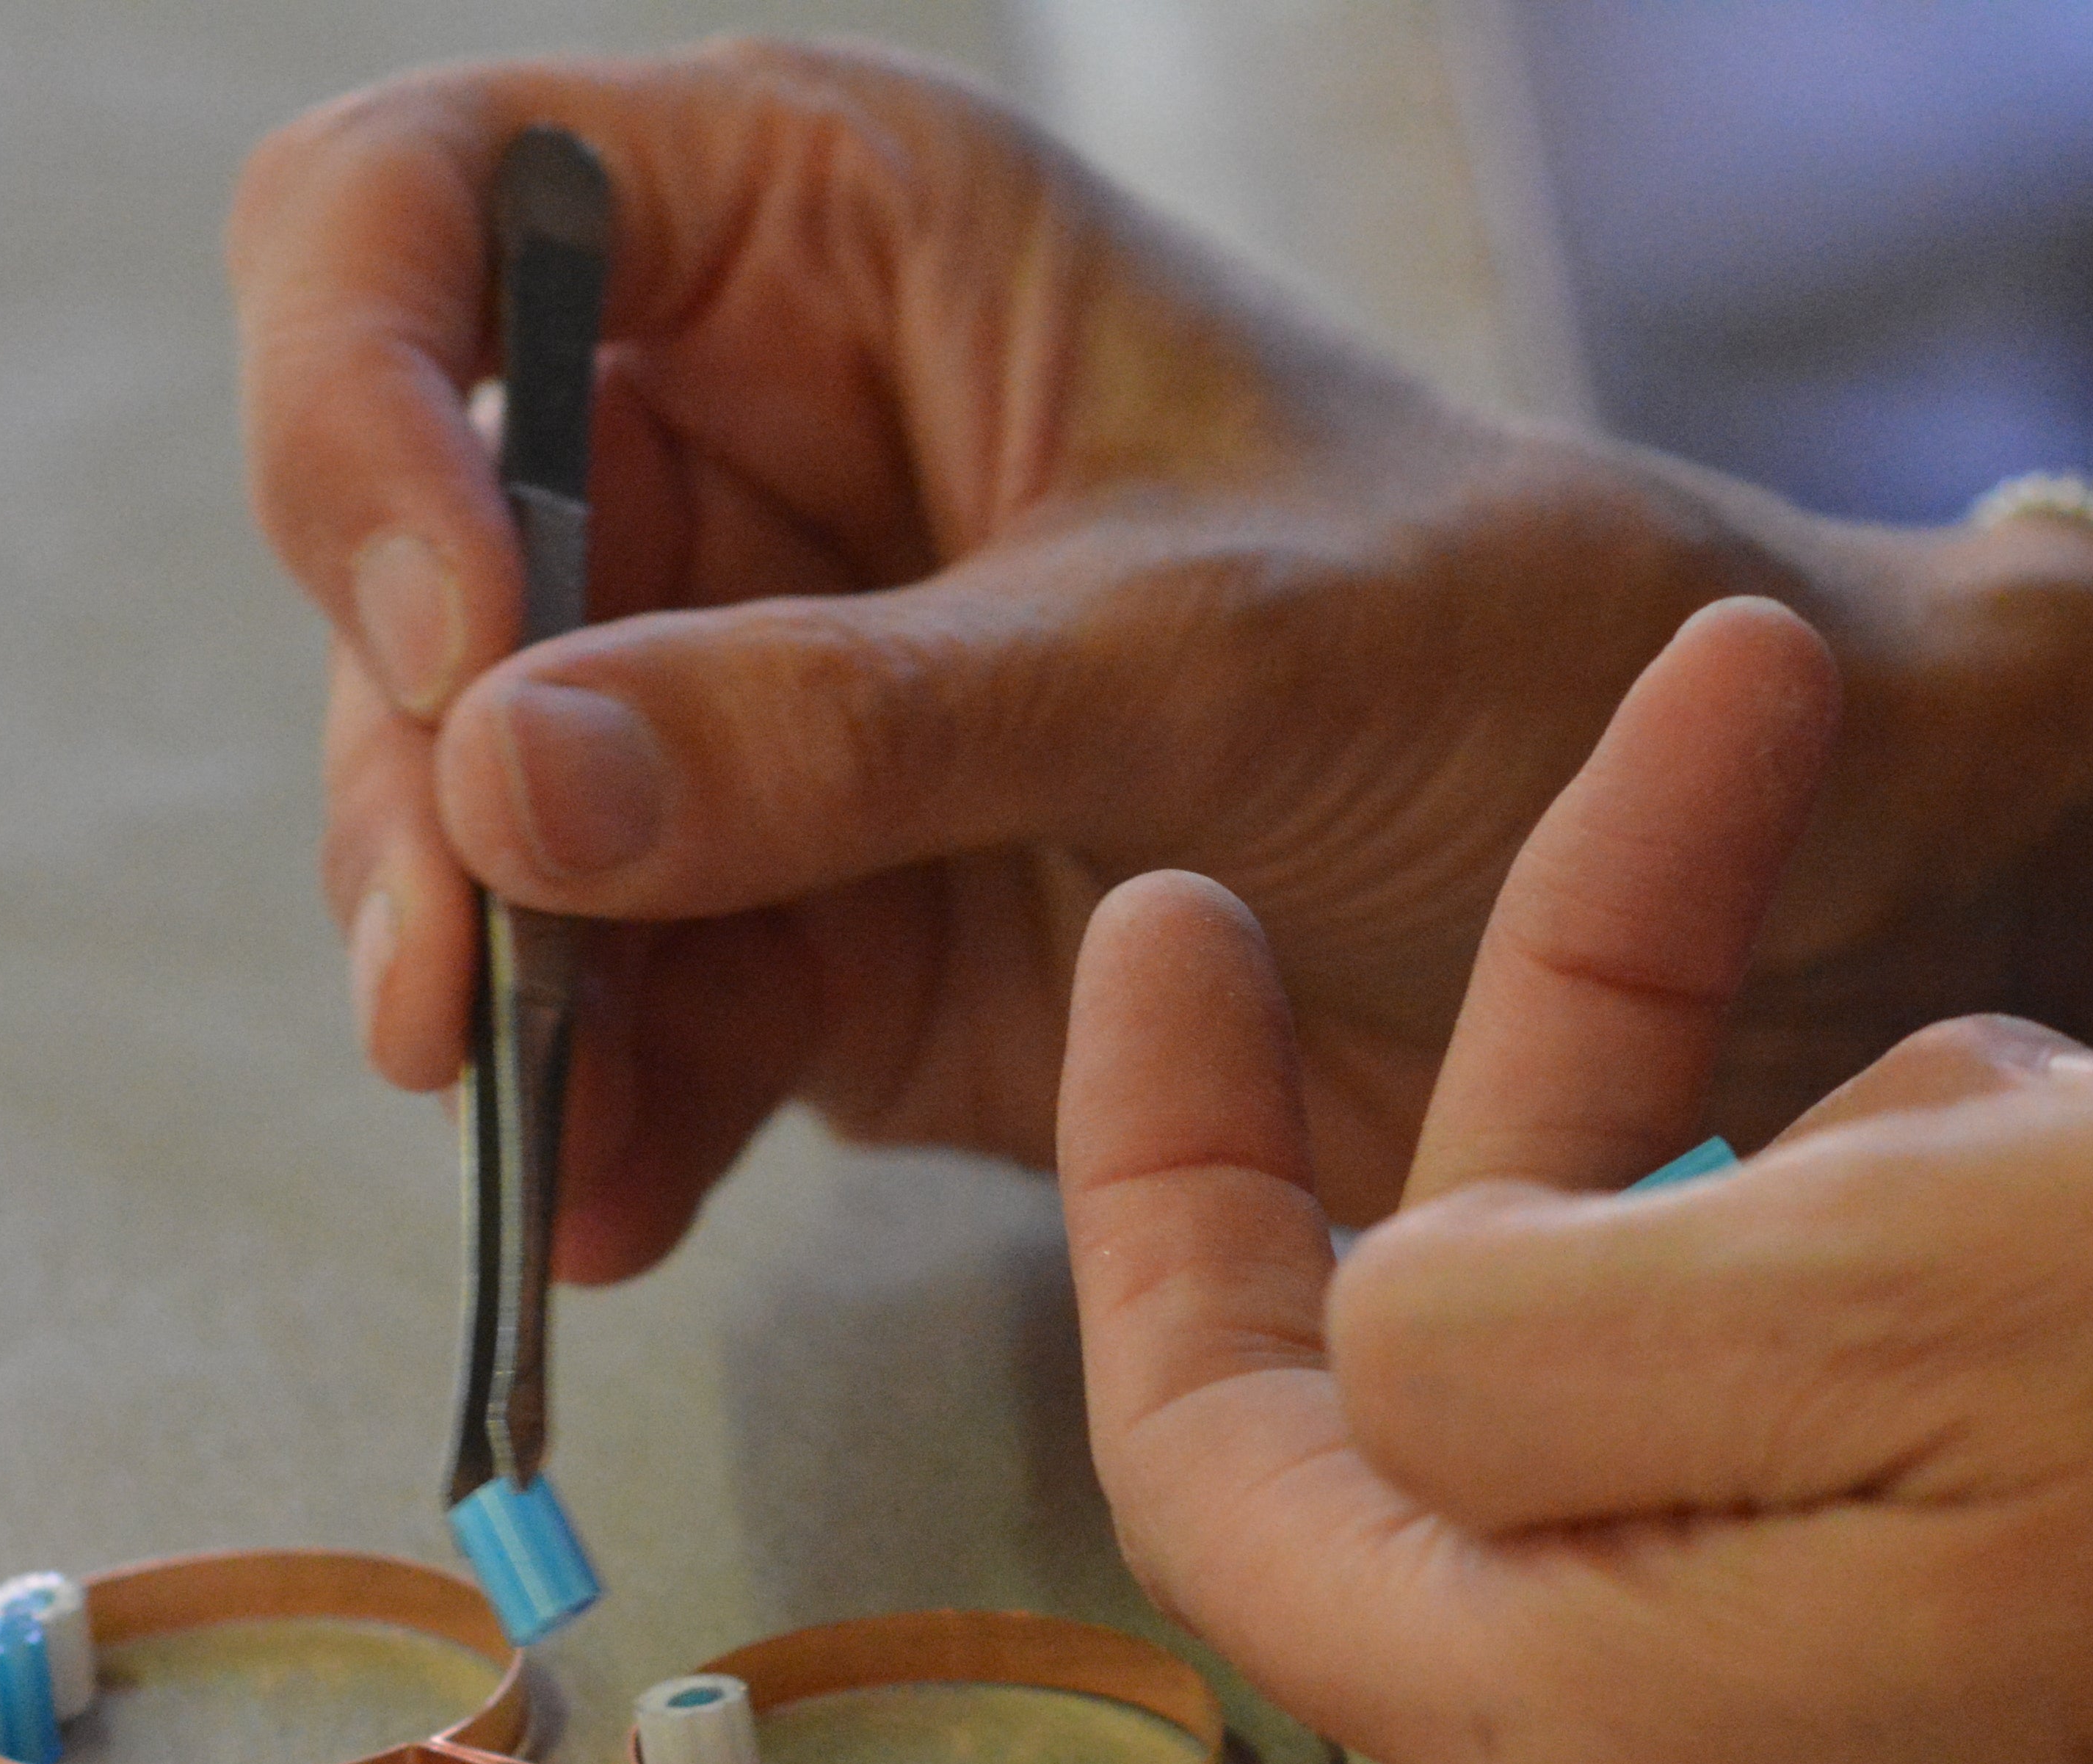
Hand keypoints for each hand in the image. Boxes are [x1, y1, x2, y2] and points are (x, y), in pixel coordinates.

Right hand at [232, 41, 2092, 1277]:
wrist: (1727, 878)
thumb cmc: (1518, 641)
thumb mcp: (1196, 652)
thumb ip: (847, 717)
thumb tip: (499, 775)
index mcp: (828, 246)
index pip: (429, 222)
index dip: (365, 408)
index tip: (447, 638)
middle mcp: (752, 457)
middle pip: (405, 563)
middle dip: (410, 772)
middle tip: (463, 982)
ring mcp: (762, 704)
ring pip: (483, 816)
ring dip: (490, 979)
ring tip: (548, 1129)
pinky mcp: (813, 921)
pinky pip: (629, 1009)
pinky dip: (608, 1116)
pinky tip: (622, 1213)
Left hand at [1057, 600, 2092, 1763]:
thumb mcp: (1932, 1266)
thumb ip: (1545, 1338)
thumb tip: (1393, 1336)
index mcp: (1619, 1752)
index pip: (1229, 1463)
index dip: (1159, 1177)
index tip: (1174, 925)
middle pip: (1485, 1415)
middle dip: (1583, 1070)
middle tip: (1717, 767)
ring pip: (1717, 1419)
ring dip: (1830, 1170)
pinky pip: (1893, 1491)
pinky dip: (1948, 1292)